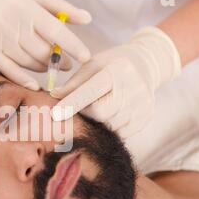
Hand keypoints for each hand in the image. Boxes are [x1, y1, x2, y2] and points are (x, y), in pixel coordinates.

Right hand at [0, 0, 91, 89]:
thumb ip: (61, 7)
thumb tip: (87, 19)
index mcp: (26, 7)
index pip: (55, 30)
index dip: (72, 45)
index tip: (85, 57)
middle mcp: (12, 23)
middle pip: (42, 50)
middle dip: (58, 60)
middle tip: (66, 63)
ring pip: (27, 61)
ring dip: (43, 68)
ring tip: (50, 66)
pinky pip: (8, 69)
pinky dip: (23, 79)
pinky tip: (34, 84)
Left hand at [50, 26, 180, 137]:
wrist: (145, 66)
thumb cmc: (111, 65)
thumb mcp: (91, 66)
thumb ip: (73, 84)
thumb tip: (53, 97)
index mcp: (117, 70)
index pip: (90, 92)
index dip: (71, 104)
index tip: (55, 114)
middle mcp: (133, 88)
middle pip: (100, 113)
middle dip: (85, 113)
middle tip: (80, 107)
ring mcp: (142, 105)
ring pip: (109, 126)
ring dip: (97, 122)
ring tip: (97, 108)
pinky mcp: (145, 118)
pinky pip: (120, 133)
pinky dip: (109, 128)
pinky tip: (109, 115)